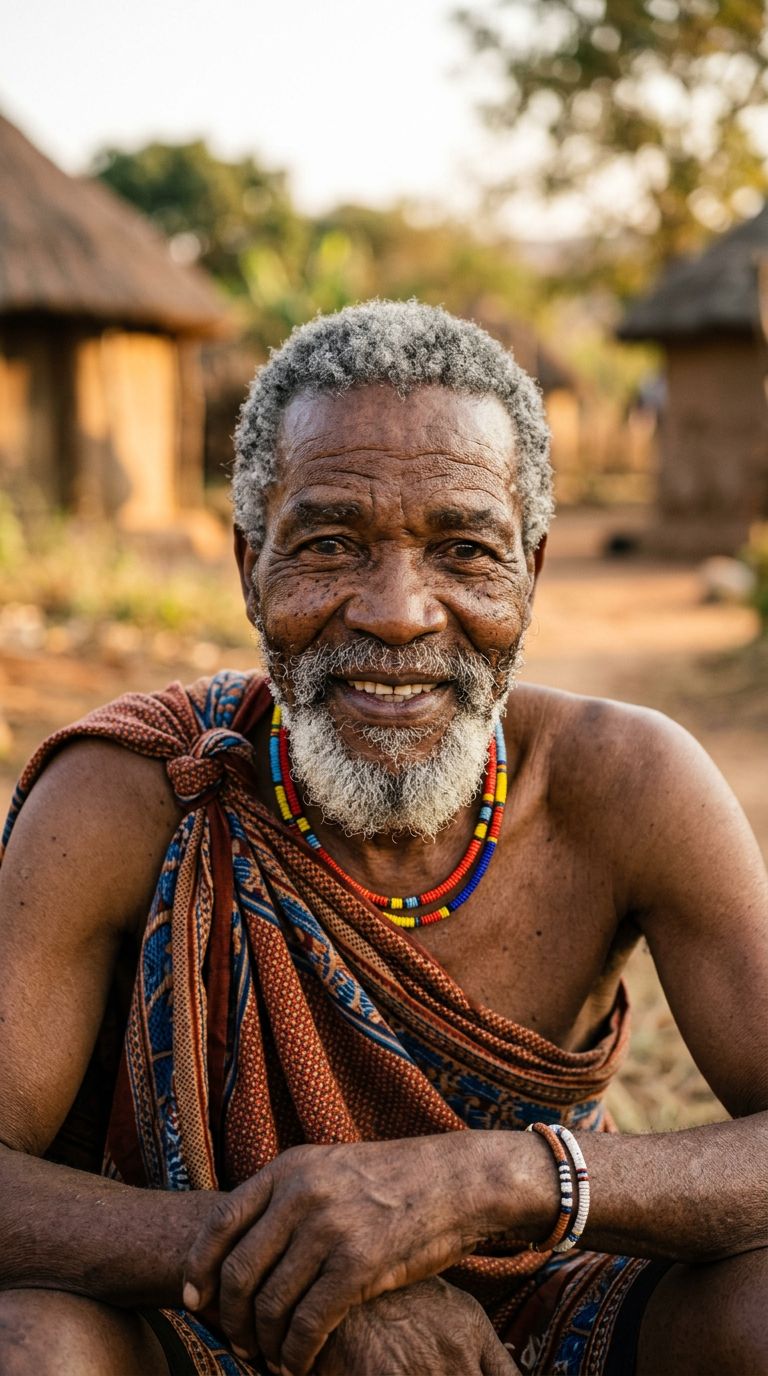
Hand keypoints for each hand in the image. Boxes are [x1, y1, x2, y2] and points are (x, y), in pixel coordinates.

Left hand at [183, 1135, 494, 1375]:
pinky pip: (308, 1324)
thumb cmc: (394, 1180)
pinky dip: (296, 1353)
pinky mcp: (359, 1265)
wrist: (456, 1181)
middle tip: (236, 1342)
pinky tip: (299, 1365)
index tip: (194, 1301)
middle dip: (230, 1318)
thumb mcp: (330, 1168)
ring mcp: (330, 1229)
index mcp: (290, 1168)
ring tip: (270, 1359)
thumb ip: (288, 1195)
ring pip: (270, 1304)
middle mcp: (302, 1195)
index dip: (200, 1268)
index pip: (221, 1224)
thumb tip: (243, 1240)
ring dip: (264, 1343)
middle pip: (240, 1272)